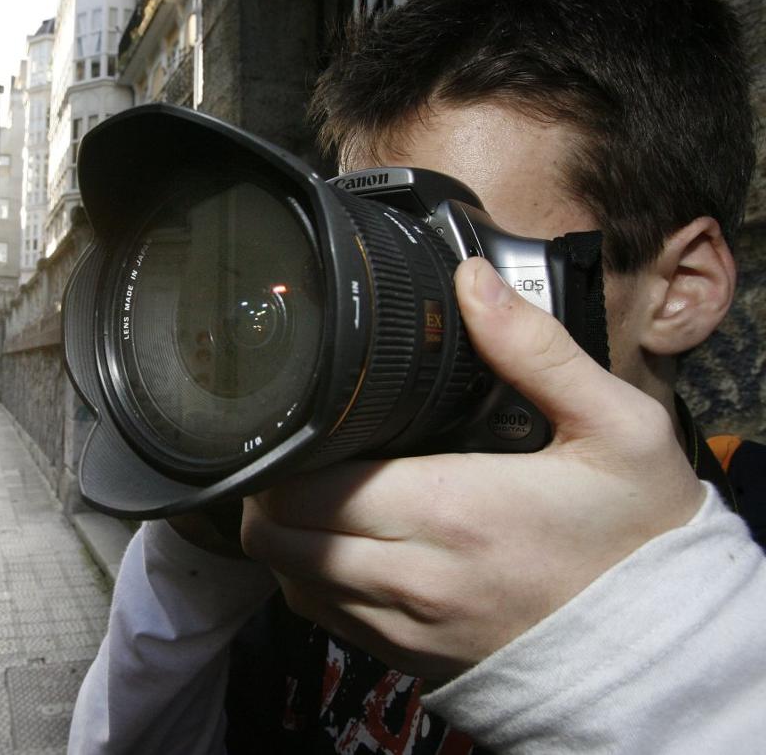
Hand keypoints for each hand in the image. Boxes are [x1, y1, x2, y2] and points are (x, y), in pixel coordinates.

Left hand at [239, 257, 705, 680]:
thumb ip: (535, 352)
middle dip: (271, 491)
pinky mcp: (413, 660)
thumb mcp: (617, 428)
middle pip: (279, 537)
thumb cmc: (639, 534)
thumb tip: (470, 281)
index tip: (298, 424)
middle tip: (296, 453)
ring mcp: (408, 627)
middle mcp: (413, 576)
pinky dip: (313, 581)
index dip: (284, 455)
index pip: (305, 487)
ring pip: (292, 581)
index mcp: (450, 508)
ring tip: (310, 495)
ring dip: (285, 536)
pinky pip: (326, 621)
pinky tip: (337, 547)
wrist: (669, 644)